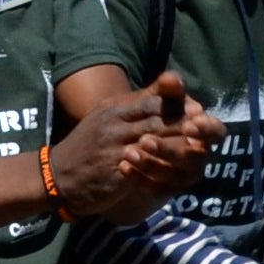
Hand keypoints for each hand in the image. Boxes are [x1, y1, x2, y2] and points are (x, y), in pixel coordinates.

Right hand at [58, 71, 208, 222]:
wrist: (56, 177)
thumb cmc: (89, 146)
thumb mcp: (107, 116)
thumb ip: (136, 103)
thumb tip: (168, 87)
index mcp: (114, 108)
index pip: (151, 101)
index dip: (176, 105)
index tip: (199, 110)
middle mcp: (113, 124)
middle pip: (156, 120)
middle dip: (184, 124)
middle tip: (207, 127)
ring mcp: (112, 147)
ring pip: (153, 143)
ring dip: (178, 145)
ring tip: (200, 148)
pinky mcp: (113, 170)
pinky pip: (142, 168)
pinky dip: (162, 168)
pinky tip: (178, 171)